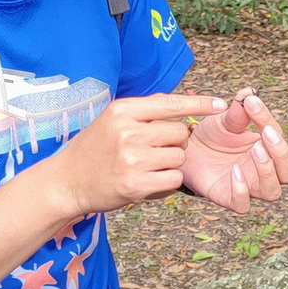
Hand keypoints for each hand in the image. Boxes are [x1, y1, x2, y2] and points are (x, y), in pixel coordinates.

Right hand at [39, 93, 226, 219]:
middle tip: (155, 150)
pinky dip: (167, 181)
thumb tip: (182, 105)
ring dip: (171, 163)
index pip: (170, 103)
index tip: (221, 105)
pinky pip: (174, 179)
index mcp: (122, 111)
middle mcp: (128, 132)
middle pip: (180, 133)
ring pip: (179, 157)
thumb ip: (144, 112)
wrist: (66, 182)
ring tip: (146, 166)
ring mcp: (132, 160)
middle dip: (176, 143)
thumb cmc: (93, 149)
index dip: (199, 104)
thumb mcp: (111, 120)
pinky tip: (149, 180)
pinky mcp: (136, 185)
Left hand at [181, 89, 287, 209]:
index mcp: (268, 149)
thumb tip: (250, 93)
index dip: (268, 121)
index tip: (252, 103)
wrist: (187, 151)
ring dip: (267, 172)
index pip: (278, 138)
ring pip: (272, 192)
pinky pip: (243, 205)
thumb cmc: (213, 136)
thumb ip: (239, 110)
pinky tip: (234, 171)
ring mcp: (249, 187)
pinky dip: (241, 190)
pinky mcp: (229, 199)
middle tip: (266, 135)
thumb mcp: (225, 120)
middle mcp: (264, 171)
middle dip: (282, 154)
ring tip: (255, 150)